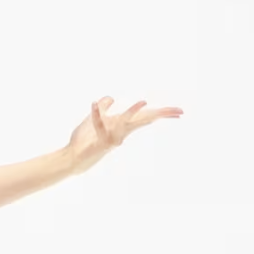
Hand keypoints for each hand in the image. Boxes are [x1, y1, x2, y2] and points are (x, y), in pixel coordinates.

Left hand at [66, 95, 181, 173]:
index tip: (180, 112)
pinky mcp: (99, 142)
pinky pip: (99, 126)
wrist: (73, 156)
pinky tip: (95, 103)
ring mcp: (112, 137)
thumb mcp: (95, 119)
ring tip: (143, 101)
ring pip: (125, 123)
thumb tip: (111, 97)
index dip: (161, 114)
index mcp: (122, 124)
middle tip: (179, 111)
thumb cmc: (85, 140)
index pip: (145, 117)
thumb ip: (103, 109)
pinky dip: (97, 115)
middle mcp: (121, 131)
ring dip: (132, 112)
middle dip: (160, 115)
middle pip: (144, 120)